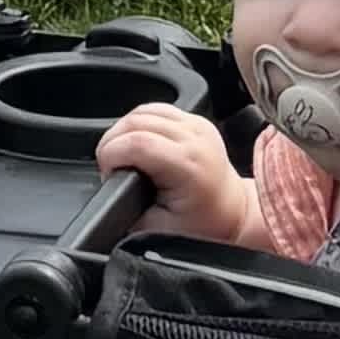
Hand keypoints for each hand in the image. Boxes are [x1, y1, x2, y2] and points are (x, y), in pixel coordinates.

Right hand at [97, 101, 258, 244]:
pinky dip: (139, 123)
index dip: (111, 154)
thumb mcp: (158, 228)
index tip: (106, 172)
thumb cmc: (202, 225)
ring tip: (120, 155)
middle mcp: (195, 138)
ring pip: (143, 111)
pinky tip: (135, 142)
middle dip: (112, 142)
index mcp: (188, 166)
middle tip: (110, 168)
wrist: (233, 213)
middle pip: (136, 121)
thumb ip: (130, 208)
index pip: (136, 142)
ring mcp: (197, 125)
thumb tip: (109, 192)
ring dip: (123, 129)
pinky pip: (157, 109)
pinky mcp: (195, 119)